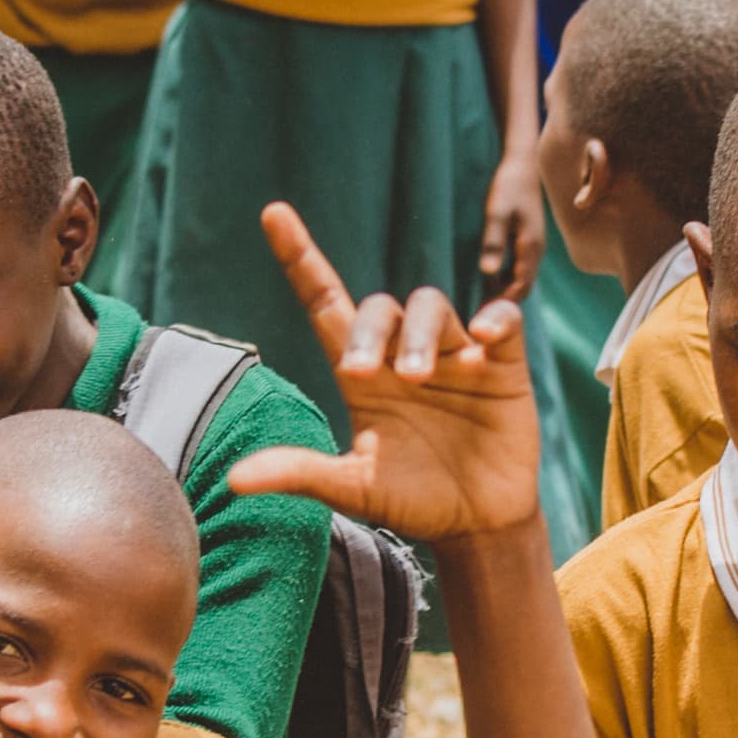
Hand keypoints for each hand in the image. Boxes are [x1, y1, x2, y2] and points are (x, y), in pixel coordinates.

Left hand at [232, 203, 541, 544]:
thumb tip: (234, 480)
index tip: (273, 213)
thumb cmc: (412, 500)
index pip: (326, 302)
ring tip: (418, 376)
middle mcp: (403, 355)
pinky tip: (483, 340)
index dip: (301, 257)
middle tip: (365, 372)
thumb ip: (300, 473)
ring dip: (418, 334)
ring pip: (429, 306)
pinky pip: (502, 320)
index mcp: (362, 375)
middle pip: (379, 307)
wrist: (477, 524)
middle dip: (370, 331)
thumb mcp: (353, 488)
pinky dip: (494, 319)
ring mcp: (454, 356)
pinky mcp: (502, 365)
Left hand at [480, 150, 544, 301]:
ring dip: (502, 291)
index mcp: (531, 248)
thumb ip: (493, 243)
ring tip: (478, 303)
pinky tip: (484, 281)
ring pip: (519, 278)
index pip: (521, 288)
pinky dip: (503, 278)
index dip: (504, 305)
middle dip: (503, 303)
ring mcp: (532, 246)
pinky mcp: (525, 241)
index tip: (482, 317)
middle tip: (477, 315)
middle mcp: (535, 251)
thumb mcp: (496, 213)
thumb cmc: (508, 186)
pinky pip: (516, 267)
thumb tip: (488, 274)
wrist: (522, 164)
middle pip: (522, 287)